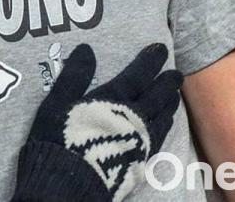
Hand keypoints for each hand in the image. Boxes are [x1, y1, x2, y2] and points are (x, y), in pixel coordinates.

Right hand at [12, 43, 181, 201]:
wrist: (69, 184)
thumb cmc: (60, 140)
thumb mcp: (57, 103)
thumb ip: (74, 76)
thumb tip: (86, 49)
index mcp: (113, 100)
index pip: (137, 75)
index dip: (150, 61)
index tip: (161, 48)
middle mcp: (132, 118)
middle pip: (156, 96)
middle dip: (166, 82)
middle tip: (176, 73)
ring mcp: (139, 141)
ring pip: (161, 118)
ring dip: (169, 104)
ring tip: (174, 96)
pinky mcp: (139, 160)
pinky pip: (159, 139)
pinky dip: (165, 127)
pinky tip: (164, 126)